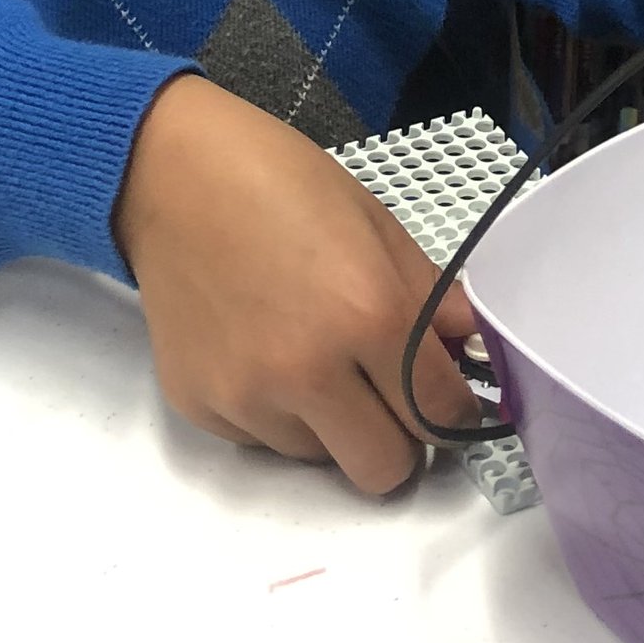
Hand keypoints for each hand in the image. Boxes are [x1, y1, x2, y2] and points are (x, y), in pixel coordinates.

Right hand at [113, 75, 483, 492]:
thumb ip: (432, 298)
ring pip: (321, 459)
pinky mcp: (200, 408)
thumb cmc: (281, 181)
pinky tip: (261, 350)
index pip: (441, 416)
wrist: (170, 172)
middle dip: (399, 439)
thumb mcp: (376, 224)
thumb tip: (472, 349)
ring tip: (311, 355)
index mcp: (369, 317)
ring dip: (332, 426)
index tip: (445, 395)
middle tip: (386, 393)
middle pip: (384, 470)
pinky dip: (276, 415)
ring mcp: (247, 398)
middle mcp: (308, 374)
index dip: (454, 410)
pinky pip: (262, 442)